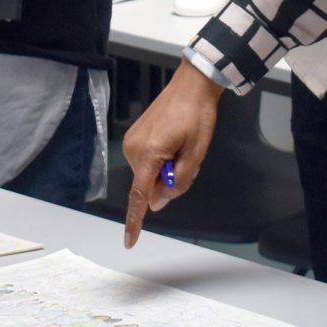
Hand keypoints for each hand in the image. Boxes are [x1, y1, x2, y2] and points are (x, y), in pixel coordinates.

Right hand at [121, 60, 223, 247]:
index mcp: (150, 153)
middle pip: (149, 185)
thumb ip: (178, 181)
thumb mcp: (196, 152)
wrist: (191, 85)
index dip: (135, 220)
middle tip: (188, 158)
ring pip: (149, 175)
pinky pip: (147, 162)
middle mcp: (134, 149)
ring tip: (182, 147)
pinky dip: (161, 161)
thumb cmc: (197, 115)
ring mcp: (131, 142)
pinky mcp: (134, 138)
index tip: (129, 240)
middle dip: (168, 181)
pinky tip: (174, 143)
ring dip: (166, 169)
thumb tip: (159, 202)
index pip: (140, 195)